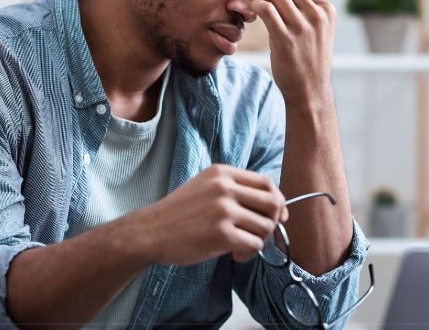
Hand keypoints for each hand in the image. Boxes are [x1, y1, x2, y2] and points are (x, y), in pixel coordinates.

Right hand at [129, 164, 287, 263]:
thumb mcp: (205, 187)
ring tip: (241, 246)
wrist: (150, 232)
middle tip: (257, 234)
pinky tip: (234, 254)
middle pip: (272, 203)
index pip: (266, 182)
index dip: (277, 201)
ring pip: (266, 226)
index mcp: (222, 173)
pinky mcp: (222, 234)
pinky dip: (249, 254)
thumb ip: (234, 190)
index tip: (277, 216)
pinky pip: (254, 244)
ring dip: (259, 241)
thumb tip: (274, 206)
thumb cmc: (178, 214)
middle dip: (271, 222)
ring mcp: (223, 210)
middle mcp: (225, 188)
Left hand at [250, 0, 336, 106]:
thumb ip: (302, 7)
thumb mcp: (315, 29)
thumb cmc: (308, 58)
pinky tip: (254, 17)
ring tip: (256, 11)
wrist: (310, 91)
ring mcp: (303, 27)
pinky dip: (255, 7)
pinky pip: (265, 9)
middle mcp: (317, 15)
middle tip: (259, 2)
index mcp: (326, 9)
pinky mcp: (286, 40)